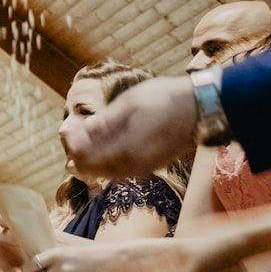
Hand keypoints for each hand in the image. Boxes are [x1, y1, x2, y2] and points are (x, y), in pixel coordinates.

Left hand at [61, 75, 197, 180]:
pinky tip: (107, 148)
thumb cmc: (166, 99)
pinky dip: (109, 162)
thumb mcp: (129, 104)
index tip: (67, 130)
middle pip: (94, 169)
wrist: (203, 107)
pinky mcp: (153, 166)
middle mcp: (134, 165)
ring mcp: (144, 168)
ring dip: (93, 160)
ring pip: (108, 172)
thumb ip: (104, 122)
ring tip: (86, 141)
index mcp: (125, 150)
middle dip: (79, 155)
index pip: (85, 158)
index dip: (72, 145)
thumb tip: (81, 130)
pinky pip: (123, 171)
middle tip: (71, 137)